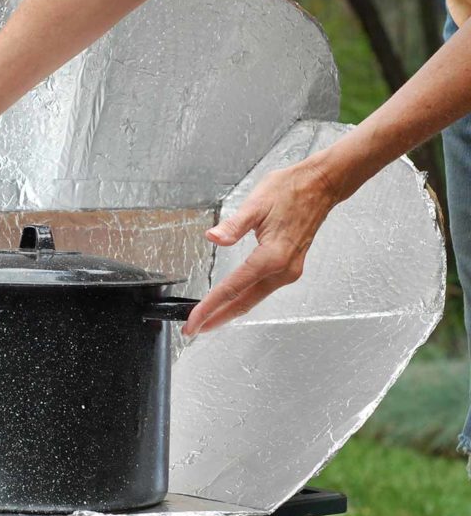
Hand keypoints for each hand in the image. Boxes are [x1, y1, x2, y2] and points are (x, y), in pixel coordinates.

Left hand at [182, 159, 341, 335]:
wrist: (320, 186)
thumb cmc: (290, 190)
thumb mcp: (256, 204)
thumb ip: (233, 225)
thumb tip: (213, 237)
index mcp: (272, 256)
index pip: (233, 289)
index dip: (210, 307)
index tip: (194, 321)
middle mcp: (282, 269)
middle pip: (244, 302)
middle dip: (217, 318)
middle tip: (194, 329)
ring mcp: (288, 271)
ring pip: (253, 299)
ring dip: (229, 311)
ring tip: (207, 320)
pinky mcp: (290, 267)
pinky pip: (262, 290)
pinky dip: (243, 299)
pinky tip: (231, 301)